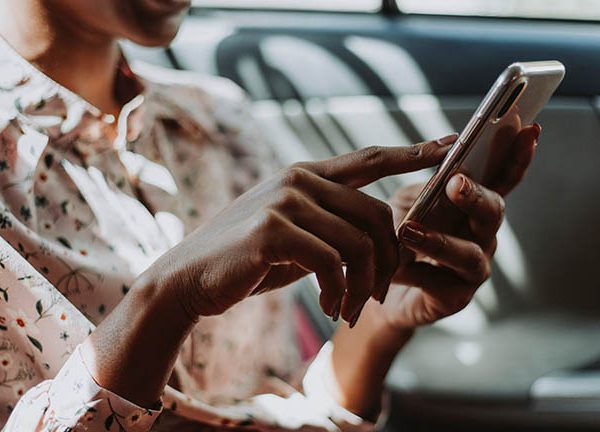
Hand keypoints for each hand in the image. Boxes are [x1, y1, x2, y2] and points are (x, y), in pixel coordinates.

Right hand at [147, 140, 452, 324]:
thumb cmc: (247, 260)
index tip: (451, 146)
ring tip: (351, 310)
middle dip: (389, 260)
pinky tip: (331, 308)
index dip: (412, 152)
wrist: (191, 278)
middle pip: (377, 213)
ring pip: (359, 243)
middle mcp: (298, 180)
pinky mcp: (272, 231)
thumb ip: (330, 225)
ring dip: (364, 285)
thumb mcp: (295, 236)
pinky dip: (340, 292)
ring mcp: (285, 202)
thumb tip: (375, 235)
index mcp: (305, 176)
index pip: (369, 159)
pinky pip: (332, 263)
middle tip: (379, 296)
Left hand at [380, 124, 540, 329]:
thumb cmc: (398, 236)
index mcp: (473, 206)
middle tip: (456, 183)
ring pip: (469, 254)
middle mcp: (480, 234)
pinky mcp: (455, 296)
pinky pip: (442, 283)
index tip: (528, 131)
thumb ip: (426, 184)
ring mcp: (472, 268)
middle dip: (477, 197)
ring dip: (441, 240)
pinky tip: (396, 267)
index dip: (517, 157)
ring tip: (409, 231)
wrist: (378, 283)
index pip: (502, 179)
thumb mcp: (408, 201)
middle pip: (493, 213)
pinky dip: (417, 272)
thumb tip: (443, 154)